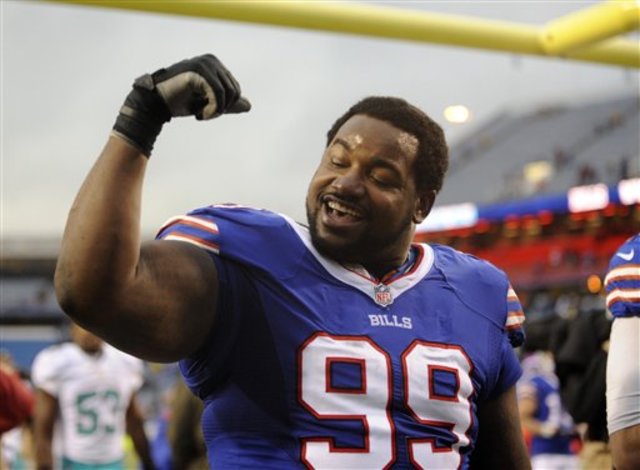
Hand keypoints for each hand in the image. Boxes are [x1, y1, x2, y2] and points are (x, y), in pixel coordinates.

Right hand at [112, 53, 250, 155]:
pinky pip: (218, 95)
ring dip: (216, 111)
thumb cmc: (179, 102)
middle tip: (204, 115)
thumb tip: (249, 106)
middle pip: (234, 91)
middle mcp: (211, 60)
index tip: (208, 112)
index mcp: (215, 64)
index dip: (226, 106)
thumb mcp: (208, 104)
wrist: (155, 103)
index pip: (235, 89)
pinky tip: (199, 115)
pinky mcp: (199, 72)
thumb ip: (227, 104)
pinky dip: (212, 110)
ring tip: (201, 114)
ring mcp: (205, 64)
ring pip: (227, 94)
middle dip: (222, 108)